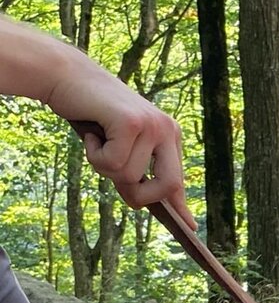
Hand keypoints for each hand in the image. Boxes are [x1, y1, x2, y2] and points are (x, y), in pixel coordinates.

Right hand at [46, 62, 195, 228]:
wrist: (65, 75)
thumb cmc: (89, 114)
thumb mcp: (117, 146)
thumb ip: (133, 171)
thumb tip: (140, 203)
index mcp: (169, 135)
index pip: (176, 178)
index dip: (180, 205)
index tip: (190, 227)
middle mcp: (167, 129)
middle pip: (168, 185)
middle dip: (141, 195)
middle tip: (116, 181)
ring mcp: (152, 125)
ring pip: (131, 177)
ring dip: (104, 166)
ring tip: (97, 141)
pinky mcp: (131, 122)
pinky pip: (113, 163)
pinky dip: (94, 155)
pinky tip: (91, 134)